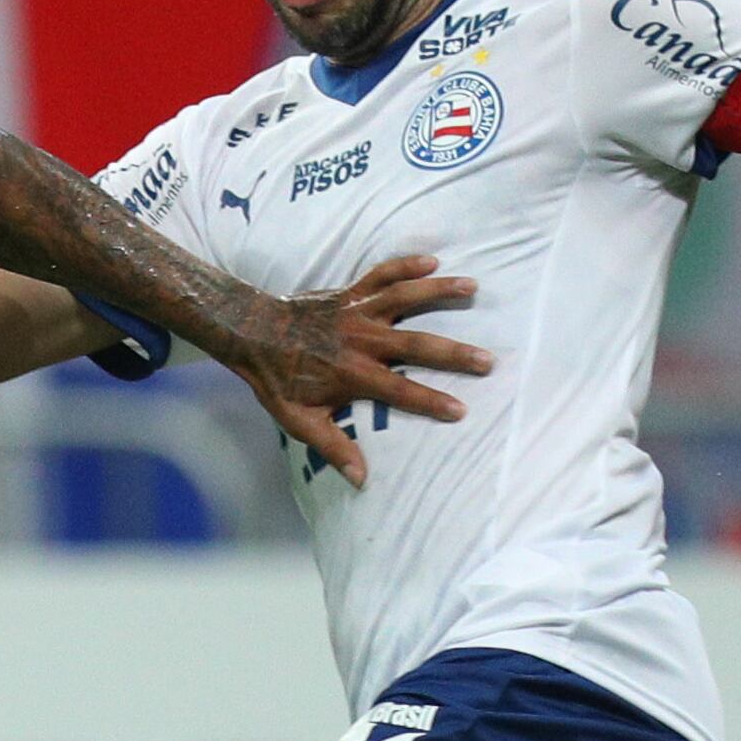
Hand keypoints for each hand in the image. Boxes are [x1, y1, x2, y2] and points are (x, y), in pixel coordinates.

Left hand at [218, 255, 490, 485]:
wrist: (252, 334)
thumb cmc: (279, 380)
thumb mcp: (299, 420)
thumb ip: (332, 447)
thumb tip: (361, 480)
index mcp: (352, 373)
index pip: (399, 391)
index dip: (430, 402)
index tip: (461, 410)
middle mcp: (360, 339)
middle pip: (415, 344)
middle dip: (453, 353)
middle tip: (487, 359)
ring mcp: (357, 311)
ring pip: (404, 297)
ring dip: (438, 292)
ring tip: (472, 289)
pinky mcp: (349, 292)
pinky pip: (381, 274)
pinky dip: (404, 265)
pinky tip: (432, 260)